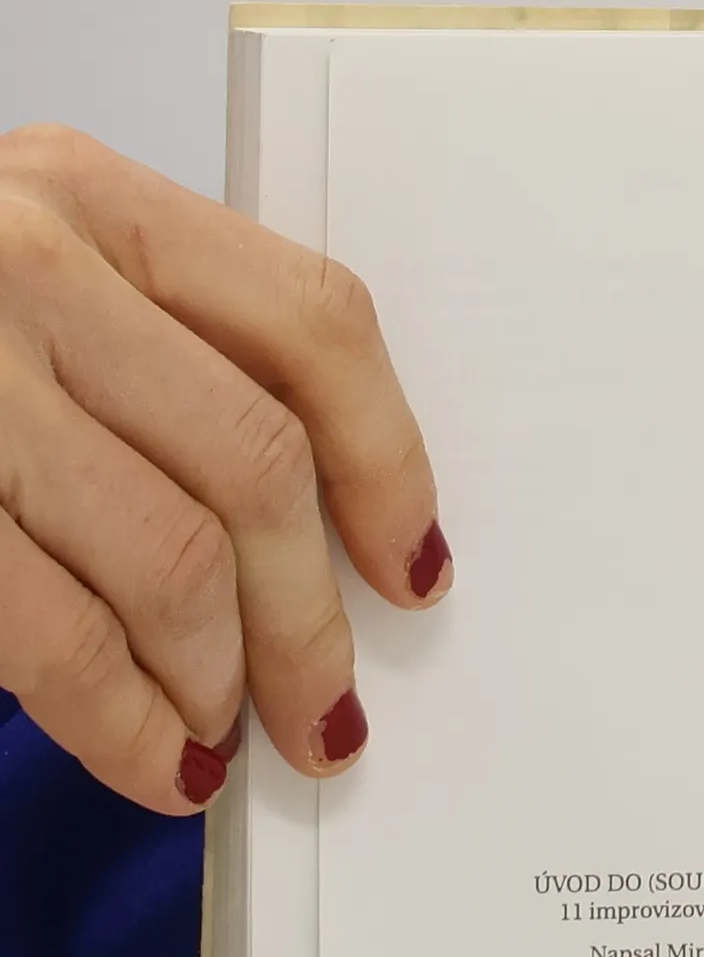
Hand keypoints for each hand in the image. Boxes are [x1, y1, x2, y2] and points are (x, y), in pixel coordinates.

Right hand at [0, 124, 449, 813]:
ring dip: (218, 679)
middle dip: (308, 621)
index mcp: (93, 197)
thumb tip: (324, 543)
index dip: (390, 464)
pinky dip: (125, 721)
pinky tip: (158, 758)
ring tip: (218, 731)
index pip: (314, 326)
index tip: (413, 567)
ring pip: (171, 558)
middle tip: (323, 710)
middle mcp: (27, 260)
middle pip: (257, 465)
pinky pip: (56, 633)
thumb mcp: (35, 279)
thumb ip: (168, 359)